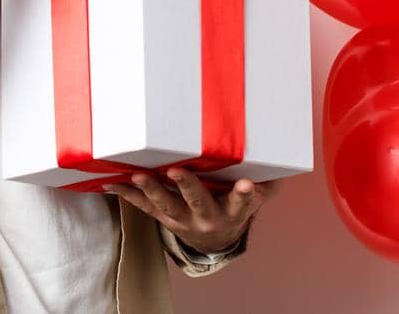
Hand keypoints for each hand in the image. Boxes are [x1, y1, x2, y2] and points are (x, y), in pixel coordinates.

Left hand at [104, 168, 275, 254]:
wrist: (214, 241)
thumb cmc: (234, 206)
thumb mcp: (254, 196)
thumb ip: (267, 180)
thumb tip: (286, 157)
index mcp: (233, 210)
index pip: (243, 202)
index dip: (244, 194)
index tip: (247, 185)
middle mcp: (208, 216)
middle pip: (198, 201)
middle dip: (187, 186)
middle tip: (176, 171)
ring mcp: (183, 219)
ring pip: (166, 205)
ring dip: (151, 189)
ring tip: (138, 176)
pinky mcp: (164, 218)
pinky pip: (144, 207)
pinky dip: (127, 195)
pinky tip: (112, 182)